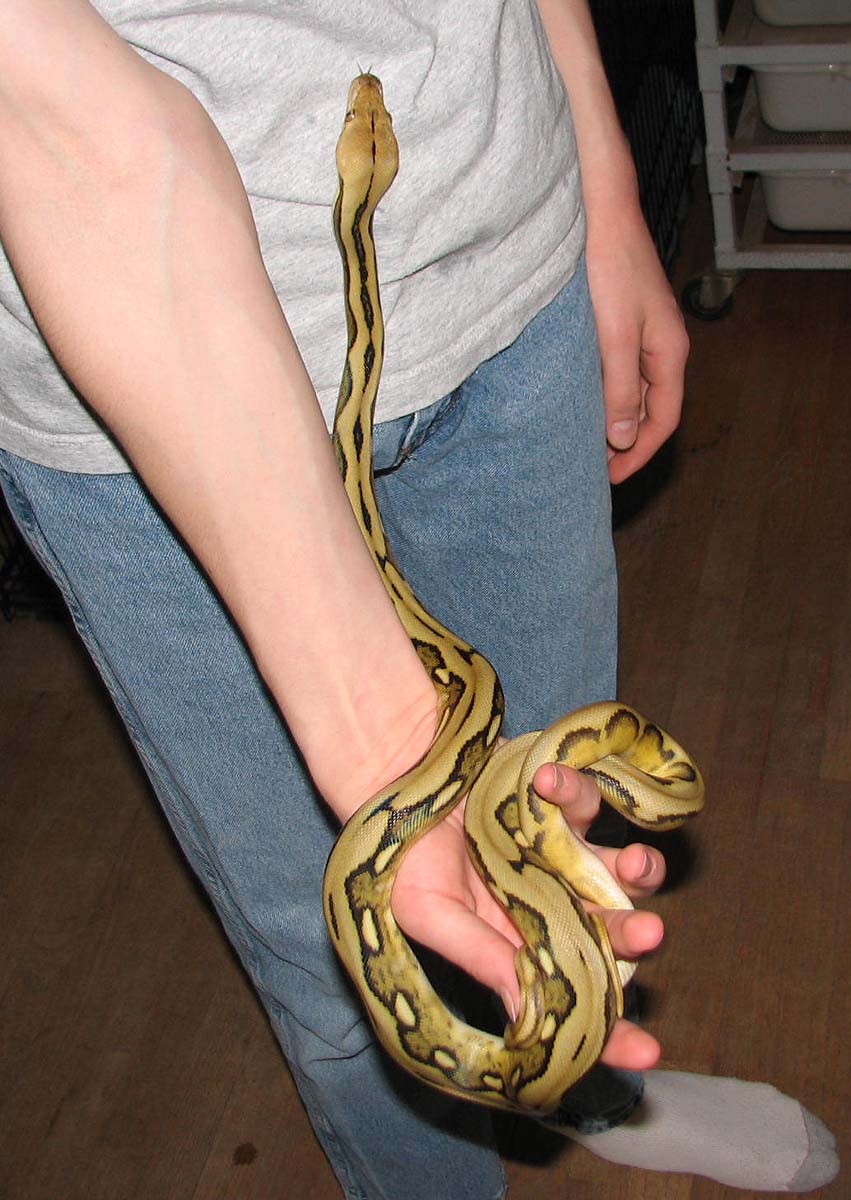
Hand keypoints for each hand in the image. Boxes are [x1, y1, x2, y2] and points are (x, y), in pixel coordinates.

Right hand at [391, 761, 665, 1071]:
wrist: (399, 779)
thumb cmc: (406, 856)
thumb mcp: (430, 911)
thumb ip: (480, 956)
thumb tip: (529, 1018)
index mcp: (522, 945)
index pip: (573, 998)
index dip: (612, 1032)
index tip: (645, 1052)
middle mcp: (556, 903)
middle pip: (612, 931)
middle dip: (634, 936)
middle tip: (648, 932)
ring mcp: (565, 852)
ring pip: (623, 868)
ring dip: (636, 868)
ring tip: (631, 861)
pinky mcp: (565, 800)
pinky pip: (589, 798)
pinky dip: (575, 790)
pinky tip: (544, 781)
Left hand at [585, 206, 688, 485]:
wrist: (599, 209)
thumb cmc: (609, 266)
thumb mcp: (614, 336)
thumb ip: (619, 390)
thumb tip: (622, 439)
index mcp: (669, 354)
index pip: (662, 421)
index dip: (638, 454)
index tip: (609, 478)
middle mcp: (661, 347)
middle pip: (646, 410)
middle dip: (622, 442)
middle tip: (588, 467)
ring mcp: (641, 333)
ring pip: (629, 390)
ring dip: (608, 418)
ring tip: (578, 441)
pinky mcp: (620, 321)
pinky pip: (616, 370)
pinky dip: (599, 392)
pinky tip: (575, 400)